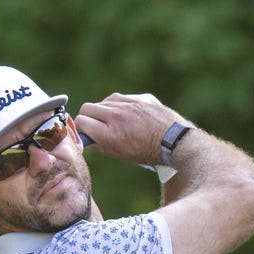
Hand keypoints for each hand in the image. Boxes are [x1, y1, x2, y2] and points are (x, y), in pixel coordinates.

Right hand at [74, 93, 188, 166]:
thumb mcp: (120, 155)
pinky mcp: (136, 98)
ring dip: (102, 111)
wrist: (173, 141)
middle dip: (86, 117)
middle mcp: (114, 116)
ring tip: (110, 121)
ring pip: (102, 102)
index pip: (80, 122)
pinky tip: (121, 113)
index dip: (80, 129)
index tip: (84, 133)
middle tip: (93, 126)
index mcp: (108, 133)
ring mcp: (126, 104)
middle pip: (87, 108)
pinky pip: (117, 98)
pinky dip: (115, 105)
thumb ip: (101, 145)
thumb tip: (89, 139)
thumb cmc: (147, 152)